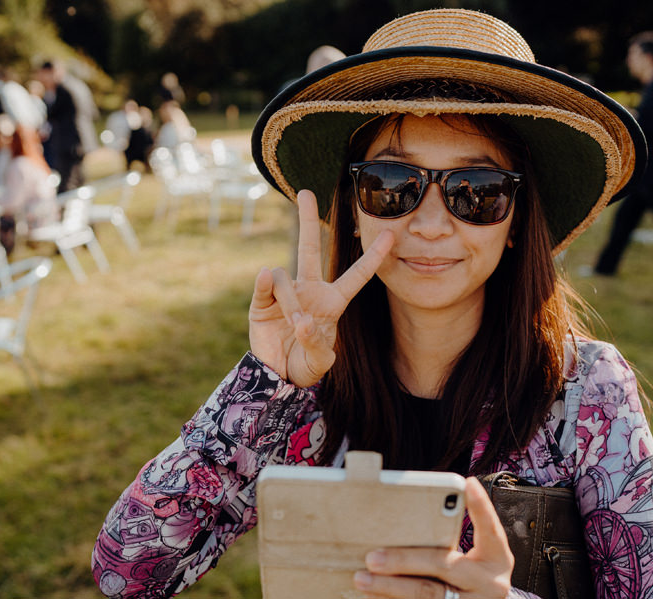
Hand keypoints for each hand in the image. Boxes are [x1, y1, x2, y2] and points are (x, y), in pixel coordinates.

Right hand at [247, 189, 392, 387]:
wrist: (277, 375)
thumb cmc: (306, 364)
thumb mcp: (321, 361)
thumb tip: (300, 320)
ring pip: (287, 276)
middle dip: (306, 220)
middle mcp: (310, 290)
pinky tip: (266, 280)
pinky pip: (266, 283)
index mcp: (333, 301)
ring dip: (291, 302)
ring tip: (294, 326)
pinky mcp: (262, 301)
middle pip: (310, 249)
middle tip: (306, 192)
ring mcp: (285, 293)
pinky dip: (266, 283)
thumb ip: (316, 344)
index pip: (357, 275)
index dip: (373, 257)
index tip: (391, 235)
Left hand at [356, 477, 514, 597]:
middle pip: (444, 566)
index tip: (468, 483)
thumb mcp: (476, 559)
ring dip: (390, 587)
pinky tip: (373, 595)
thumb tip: (406, 525)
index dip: (481, 506)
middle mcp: (490, 584)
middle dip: (404, 560)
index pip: (490, 528)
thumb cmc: (473, 576)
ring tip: (363, 578)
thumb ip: (451, 542)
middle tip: (373, 557)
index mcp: (497, 559)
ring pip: (428, 594)